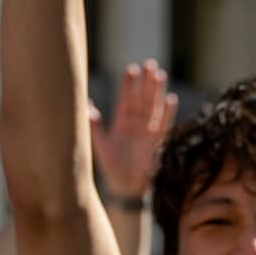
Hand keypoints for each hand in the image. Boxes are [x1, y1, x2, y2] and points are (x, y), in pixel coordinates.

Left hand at [89, 60, 177, 201]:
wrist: (126, 190)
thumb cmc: (112, 169)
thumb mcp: (100, 147)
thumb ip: (94, 127)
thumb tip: (85, 107)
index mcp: (122, 124)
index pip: (126, 99)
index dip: (128, 85)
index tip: (131, 69)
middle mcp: (136, 125)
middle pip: (142, 99)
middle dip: (145, 82)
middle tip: (148, 64)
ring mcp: (148, 133)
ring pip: (154, 107)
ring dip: (157, 92)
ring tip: (159, 74)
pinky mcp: (158, 143)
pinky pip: (164, 125)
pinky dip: (168, 113)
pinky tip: (170, 99)